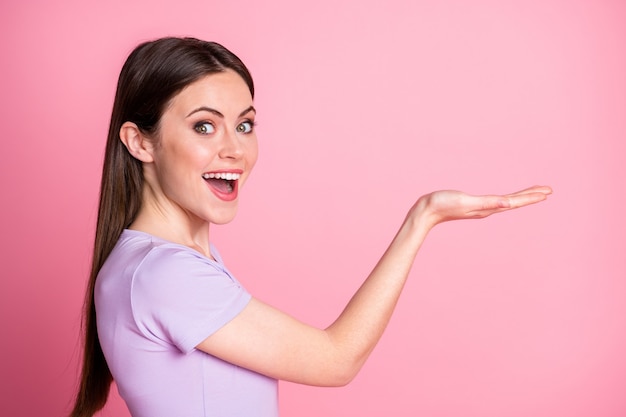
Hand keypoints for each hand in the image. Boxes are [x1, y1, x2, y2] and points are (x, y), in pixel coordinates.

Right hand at [413, 185, 552, 229]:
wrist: (425, 212)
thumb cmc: (442, 205)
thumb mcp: (466, 201)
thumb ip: (488, 202)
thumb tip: (508, 204)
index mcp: (487, 208)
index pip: (514, 202)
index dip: (531, 197)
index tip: (547, 192)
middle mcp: (486, 209)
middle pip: (513, 202)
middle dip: (530, 196)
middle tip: (548, 191)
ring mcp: (479, 208)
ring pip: (506, 202)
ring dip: (520, 197)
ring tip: (532, 193)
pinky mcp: (472, 205)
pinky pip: (495, 201)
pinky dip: (506, 198)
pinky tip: (505, 199)